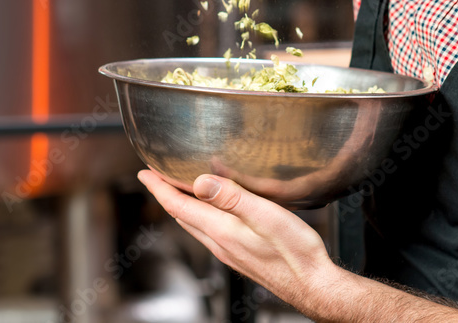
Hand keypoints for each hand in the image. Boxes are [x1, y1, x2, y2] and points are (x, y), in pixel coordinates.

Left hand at [138, 168, 337, 310]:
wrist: (313, 285)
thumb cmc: (296, 253)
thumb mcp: (267, 216)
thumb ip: (233, 198)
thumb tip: (201, 181)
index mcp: (222, 230)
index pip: (179, 206)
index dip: (159, 187)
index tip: (144, 173)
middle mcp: (220, 243)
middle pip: (182, 215)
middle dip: (166, 194)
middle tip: (157, 177)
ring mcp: (229, 252)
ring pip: (195, 225)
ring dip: (182, 206)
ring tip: (178, 190)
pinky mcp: (241, 256)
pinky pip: (209, 232)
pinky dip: (200, 216)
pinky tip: (211, 213)